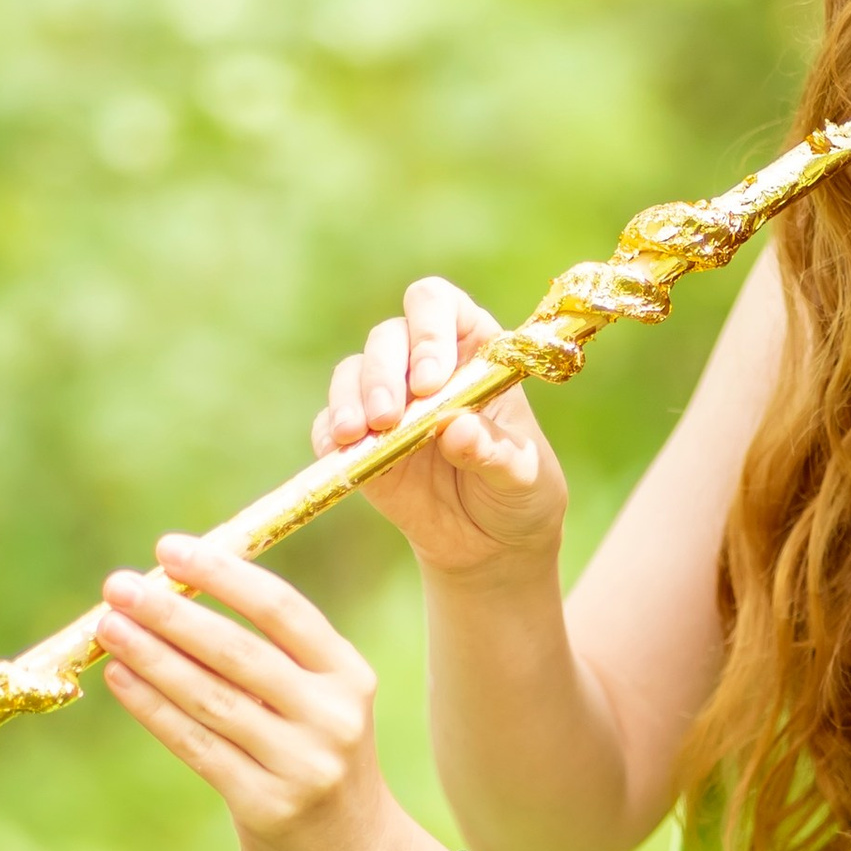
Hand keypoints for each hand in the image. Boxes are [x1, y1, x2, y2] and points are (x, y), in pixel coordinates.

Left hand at [94, 536, 441, 850]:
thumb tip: (174, 593)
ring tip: (108, 626)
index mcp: (348, 675)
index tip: (170, 548)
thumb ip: (265, 655)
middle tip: (119, 585)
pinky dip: (153, 709)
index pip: (282, 609)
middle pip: (239, 651)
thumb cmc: (318, 760)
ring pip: (210, 698)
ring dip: (151, 657)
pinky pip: (197, 746)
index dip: (223, 574)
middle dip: (172, 613)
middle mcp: (333, 716)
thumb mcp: (318, 701)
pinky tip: (120, 679)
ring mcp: (302, 765)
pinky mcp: (268, 807)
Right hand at [314, 280, 566, 580]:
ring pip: (352, 372)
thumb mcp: (522, 474)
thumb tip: (457, 431)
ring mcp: (388, 400)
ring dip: (350, 399)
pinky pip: (328, 424)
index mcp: (473, 350)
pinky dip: (328, 434)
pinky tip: (340, 452)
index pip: (440, 307)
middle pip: (388, 336)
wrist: (489, 543)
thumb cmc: (518, 490)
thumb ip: (495, 451)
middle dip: (384, 373)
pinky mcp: (358, 441)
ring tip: (359, 434)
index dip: (429, 331)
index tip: (431, 382)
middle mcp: (423, 364)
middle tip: (390, 417)